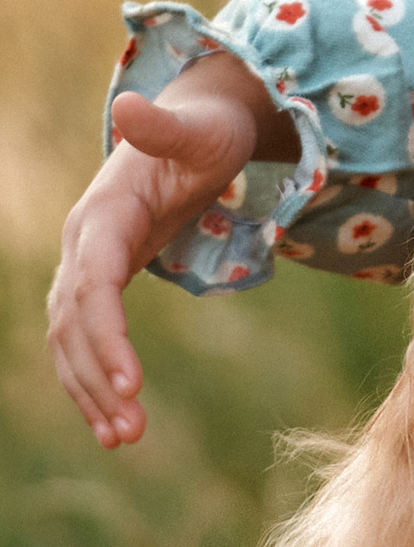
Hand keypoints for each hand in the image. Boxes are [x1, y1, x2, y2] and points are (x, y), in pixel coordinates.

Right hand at [46, 54, 291, 448]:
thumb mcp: (201, 130)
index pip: (94, 285)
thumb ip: (165, 127)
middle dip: (97, 379)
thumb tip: (132, 107)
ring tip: (125, 439)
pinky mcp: (102, 281)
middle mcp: (84, 242)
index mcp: (103, 214)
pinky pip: (85, 339)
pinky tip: (116, 421)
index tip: (132, 384)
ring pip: (72, 340)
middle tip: (132, 432)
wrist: (198, 126)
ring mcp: (87, 264)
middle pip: (75, 323)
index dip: (107, 335)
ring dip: (91, 391)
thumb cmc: (208, 130)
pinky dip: (94, 379)